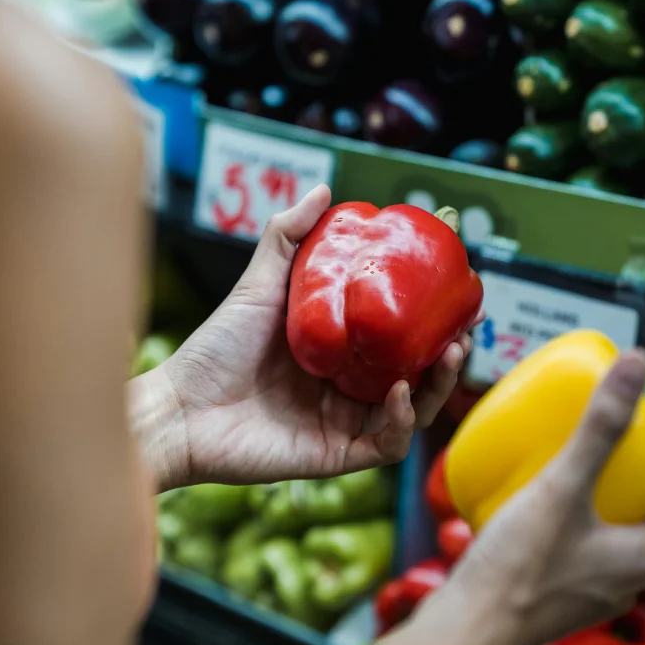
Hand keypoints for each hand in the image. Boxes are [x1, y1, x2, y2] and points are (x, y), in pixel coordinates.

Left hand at [149, 186, 473, 489]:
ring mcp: (344, 424)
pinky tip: (400, 392)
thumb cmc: (215, 347)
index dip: (431, 322)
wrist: (180, 407)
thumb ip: (289, 237)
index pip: (399, 338)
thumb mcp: (260, 284)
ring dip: (437, 386)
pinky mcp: (336, 455)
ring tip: (449, 353)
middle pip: (416, 376)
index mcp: (339, 352)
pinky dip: (401, 420)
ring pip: (412, 411)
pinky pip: (386, 444)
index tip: (454, 294)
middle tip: (464, 330)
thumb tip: (324, 189)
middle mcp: (347, 389)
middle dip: (448, 356)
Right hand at [417, 350, 644, 644]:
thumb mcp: (563, 487)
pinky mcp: (554, 599)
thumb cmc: (519, 569)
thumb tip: (637, 365)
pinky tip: (532, 502)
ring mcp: (589, 595)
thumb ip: (600, 426)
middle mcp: (625, 581)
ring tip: (573, 462)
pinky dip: (568, 522)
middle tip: (613, 438)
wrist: (466, 636)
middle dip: (638, 476)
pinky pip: (575, 552)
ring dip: (602, 499)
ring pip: (611, 537)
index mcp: (644, 557)